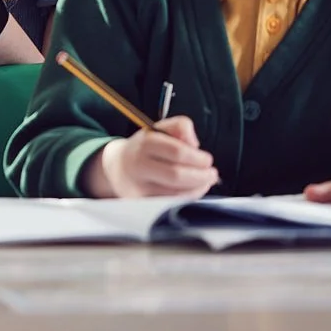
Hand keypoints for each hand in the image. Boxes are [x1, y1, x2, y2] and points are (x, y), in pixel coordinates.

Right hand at [84, 116, 219, 198]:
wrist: (117, 167)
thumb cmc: (145, 148)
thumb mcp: (160, 128)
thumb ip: (181, 126)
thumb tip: (194, 144)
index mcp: (144, 143)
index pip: (176, 152)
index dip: (197, 158)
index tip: (208, 159)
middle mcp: (139, 166)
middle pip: (176, 176)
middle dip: (201, 176)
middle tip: (212, 174)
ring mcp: (139, 187)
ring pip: (175, 193)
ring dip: (197, 189)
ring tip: (206, 181)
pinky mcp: (142, 203)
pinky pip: (171, 203)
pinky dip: (187, 198)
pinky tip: (194, 190)